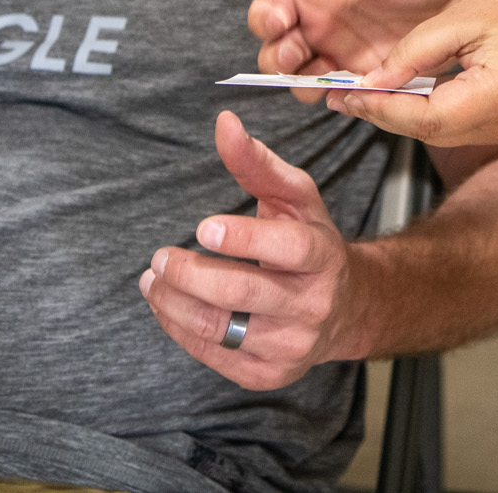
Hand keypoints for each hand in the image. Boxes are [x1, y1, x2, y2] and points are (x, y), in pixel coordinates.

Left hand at [139, 112, 367, 389]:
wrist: (345, 310)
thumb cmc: (310, 243)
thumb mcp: (295, 199)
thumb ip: (257, 162)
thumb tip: (223, 122)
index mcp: (324, 256)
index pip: (288, 249)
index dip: (245, 239)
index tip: (202, 228)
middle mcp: (313, 305)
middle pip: (242, 292)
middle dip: (190, 274)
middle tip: (160, 256)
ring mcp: (291, 346)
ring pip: (219, 327)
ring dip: (172, 302)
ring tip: (152, 279)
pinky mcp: (268, 374)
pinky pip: (211, 354)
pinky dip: (178, 328)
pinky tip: (166, 304)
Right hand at [249, 0, 497, 83]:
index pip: (274, 6)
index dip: (267, 18)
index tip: (278, 22)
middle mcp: (330, 22)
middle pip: (282, 51)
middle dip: (279, 58)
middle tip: (293, 57)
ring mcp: (354, 51)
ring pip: (311, 78)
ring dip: (307, 83)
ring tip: (322, 79)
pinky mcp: (382, 75)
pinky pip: (353, 94)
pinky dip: (345, 98)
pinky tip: (351, 93)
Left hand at [333, 0, 497, 147]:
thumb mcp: (466, 16)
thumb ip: (417, 49)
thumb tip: (374, 77)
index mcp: (495, 97)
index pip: (421, 116)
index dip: (379, 106)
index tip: (345, 92)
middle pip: (427, 132)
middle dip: (382, 114)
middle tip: (342, 95)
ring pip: (439, 133)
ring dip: (401, 115)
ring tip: (363, 94)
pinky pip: (456, 126)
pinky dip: (425, 112)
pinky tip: (402, 94)